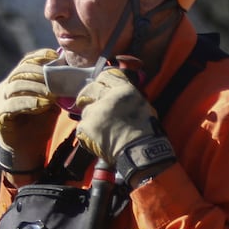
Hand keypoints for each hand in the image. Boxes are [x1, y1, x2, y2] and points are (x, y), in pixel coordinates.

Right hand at [0, 49, 60, 172]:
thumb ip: (56, 88)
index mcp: (17, 80)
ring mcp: (1, 100)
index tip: (55, 57)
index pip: (26, 61)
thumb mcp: (51, 102)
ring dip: (36, 87)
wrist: (28, 147)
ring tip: (52, 94)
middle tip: (56, 79)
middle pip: (21, 71)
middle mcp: (6, 87)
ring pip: (16, 86)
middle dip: (40, 73)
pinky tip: (43, 105)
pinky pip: (13, 105)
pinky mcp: (0, 114)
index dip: (39, 57)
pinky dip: (29, 103)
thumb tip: (71, 74)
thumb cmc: (40, 122)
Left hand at [72, 67, 176, 185]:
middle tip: (87, 104)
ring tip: (103, 132)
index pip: (106, 76)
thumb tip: (120, 97)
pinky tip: (99, 140)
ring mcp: (95, 111)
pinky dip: (88, 135)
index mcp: (124, 90)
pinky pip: (82, 128)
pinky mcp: (86, 125)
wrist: (140, 151)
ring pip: (86, 112)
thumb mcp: (143, 107)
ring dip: (91, 119)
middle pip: (89, 89)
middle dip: (86, 96)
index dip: (101, 82)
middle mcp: (107, 97)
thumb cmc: (146, 132)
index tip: (99, 87)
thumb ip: (128, 99)